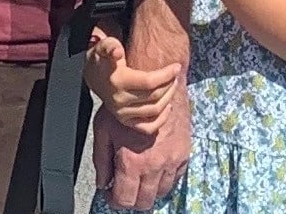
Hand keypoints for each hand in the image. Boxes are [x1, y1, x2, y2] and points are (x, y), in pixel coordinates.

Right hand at [83, 29, 180, 136]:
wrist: (93, 76)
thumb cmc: (103, 59)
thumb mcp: (104, 47)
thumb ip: (110, 46)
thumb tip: (117, 52)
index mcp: (117, 81)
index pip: (149, 82)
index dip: (166, 75)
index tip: (176, 66)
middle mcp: (119, 100)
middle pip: (154, 96)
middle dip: (169, 84)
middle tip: (175, 74)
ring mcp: (122, 114)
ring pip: (154, 110)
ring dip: (168, 98)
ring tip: (173, 85)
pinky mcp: (125, 121)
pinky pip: (147, 127)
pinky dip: (161, 120)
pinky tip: (168, 107)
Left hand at [95, 0, 193, 206]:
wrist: (156, 83)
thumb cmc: (125, 102)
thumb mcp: (104, 128)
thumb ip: (101, 160)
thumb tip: (102, 184)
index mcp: (131, 162)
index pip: (124, 200)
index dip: (114, 201)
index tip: (111, 194)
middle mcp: (153, 165)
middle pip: (144, 201)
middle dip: (132, 200)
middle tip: (125, 189)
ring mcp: (171, 161)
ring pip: (161, 193)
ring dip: (148, 191)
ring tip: (139, 180)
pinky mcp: (183, 154)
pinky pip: (175, 179)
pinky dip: (164, 180)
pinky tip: (154, 171)